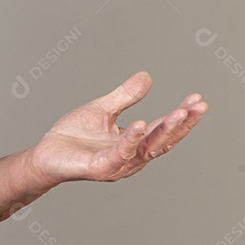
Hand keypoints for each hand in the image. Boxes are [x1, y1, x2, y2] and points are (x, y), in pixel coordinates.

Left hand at [30, 71, 207, 183]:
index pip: (163, 129)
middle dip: (182, 124)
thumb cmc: (73, 136)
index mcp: (134, 144)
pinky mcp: (100, 168)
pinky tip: (140, 124)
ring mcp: (117, 165)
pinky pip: (119, 154)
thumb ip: (125, 96)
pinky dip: (131, 140)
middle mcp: (131, 157)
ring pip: (147, 149)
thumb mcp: (102, 109)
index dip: (182, 116)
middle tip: (199, 106)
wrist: (45, 154)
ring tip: (179, 113)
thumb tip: (147, 77)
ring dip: (165, 131)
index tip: (198, 100)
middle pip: (163, 141)